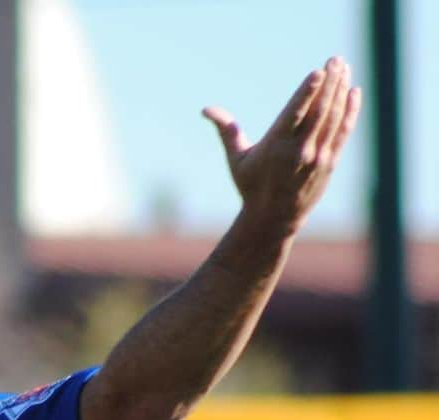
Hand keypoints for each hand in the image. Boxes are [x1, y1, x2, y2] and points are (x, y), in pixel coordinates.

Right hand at [203, 56, 360, 234]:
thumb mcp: (236, 159)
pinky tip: (353, 91)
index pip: (296, 114)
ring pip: (333, 117)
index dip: (308, 92)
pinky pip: (343, 131)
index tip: (318, 72)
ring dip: (341, 90)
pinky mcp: (329, 162)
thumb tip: (206, 110)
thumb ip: (227, 130)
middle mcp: (299, 151)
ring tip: (344, 68)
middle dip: (330, 83)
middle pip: (320, 110)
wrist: (273, 219)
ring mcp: (317, 157)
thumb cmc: (251, 186)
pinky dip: (350, 111)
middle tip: (335, 60)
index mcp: (275, 147)